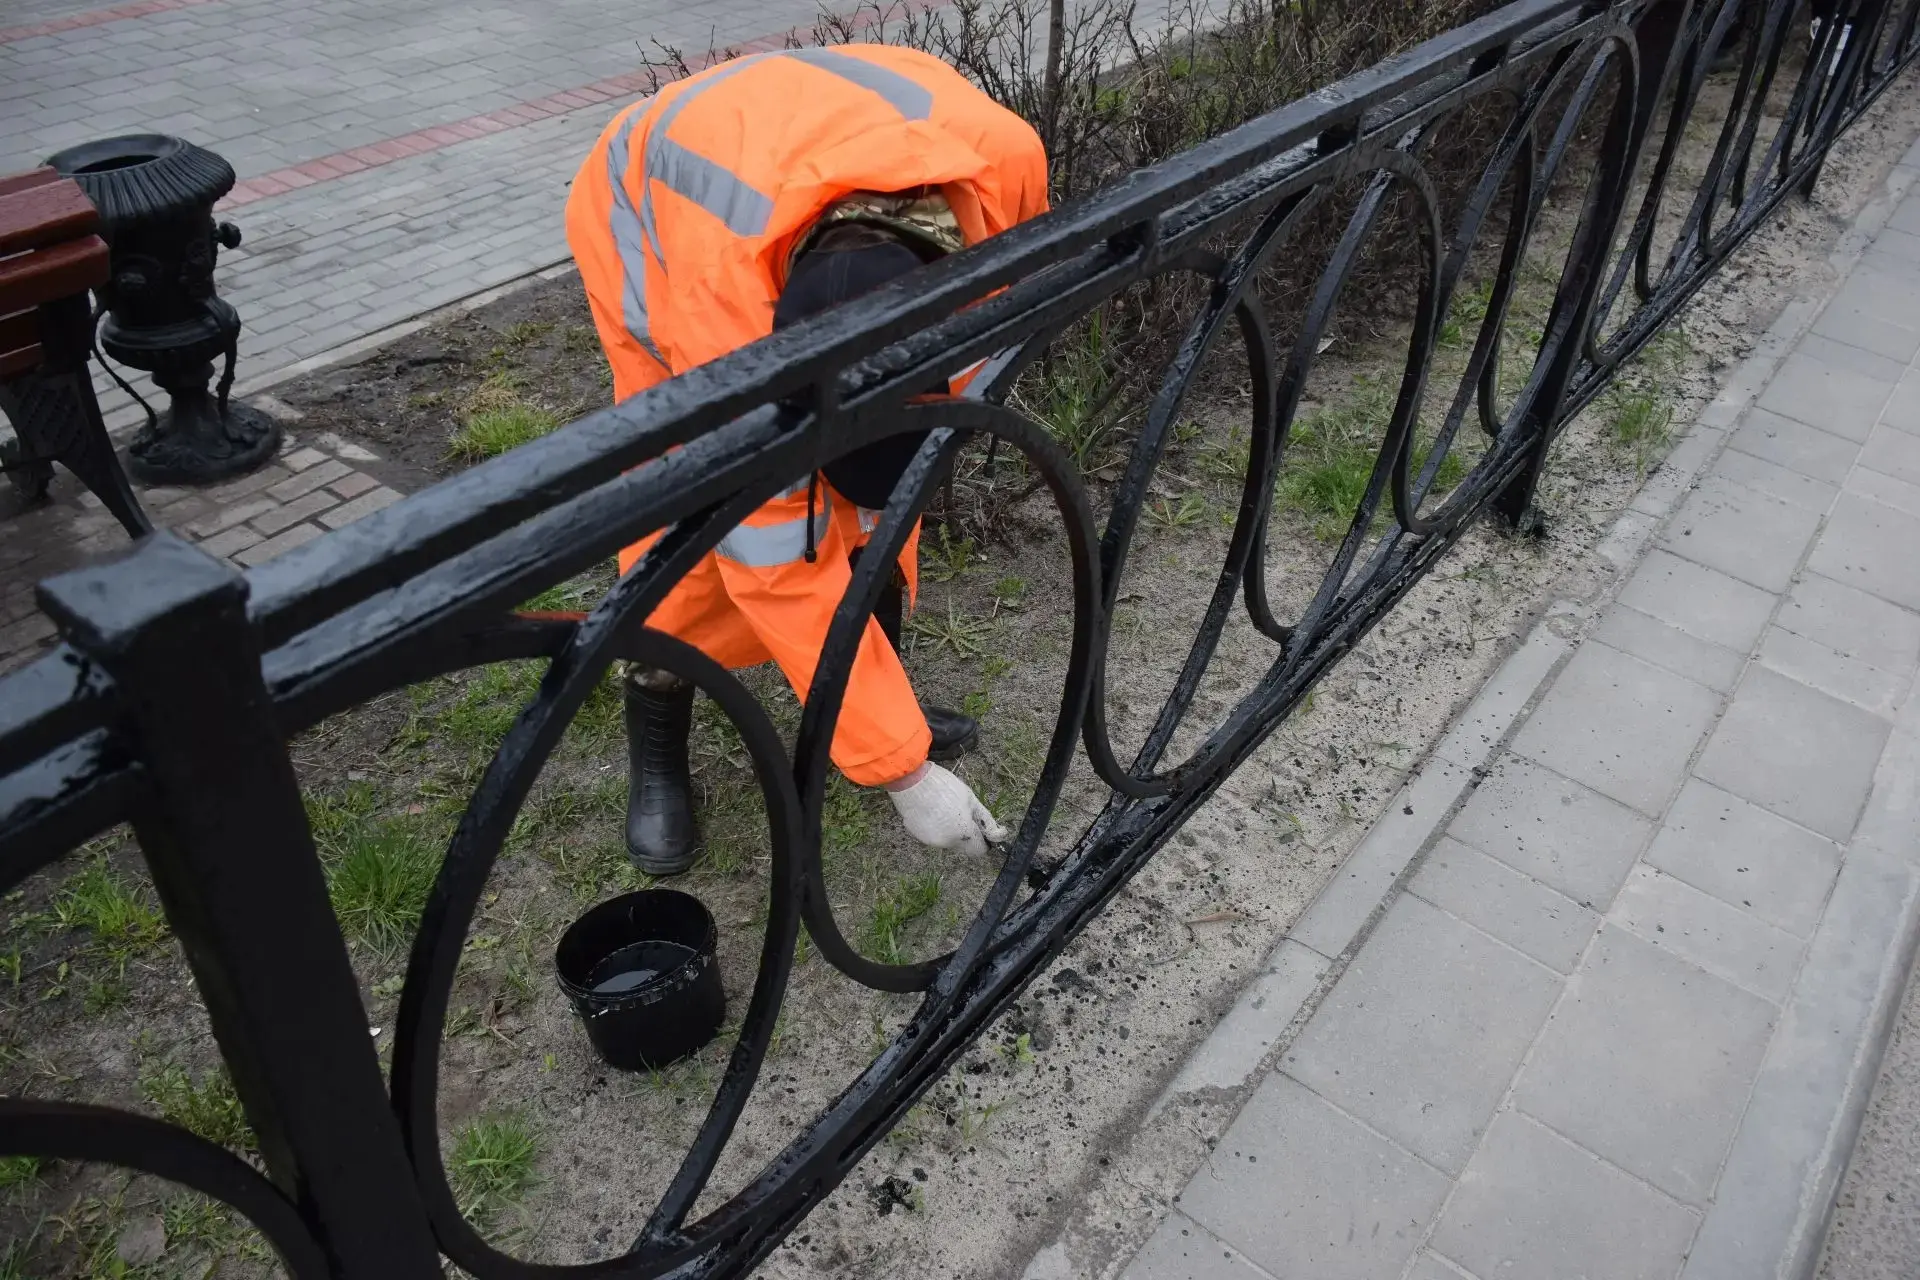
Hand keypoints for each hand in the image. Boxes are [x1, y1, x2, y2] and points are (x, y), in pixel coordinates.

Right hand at [884, 763, 1008, 854]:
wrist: (911, 781)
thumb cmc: (944, 786)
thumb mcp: (971, 799)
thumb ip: (986, 820)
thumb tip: (999, 835)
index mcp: (963, 833)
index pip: (979, 850)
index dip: (983, 840)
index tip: (980, 828)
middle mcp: (947, 843)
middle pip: (963, 846)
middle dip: (965, 834)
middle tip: (960, 812)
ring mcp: (930, 841)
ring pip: (947, 841)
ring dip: (950, 830)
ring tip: (942, 808)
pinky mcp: (916, 836)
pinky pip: (932, 835)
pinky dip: (935, 827)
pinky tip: (930, 810)